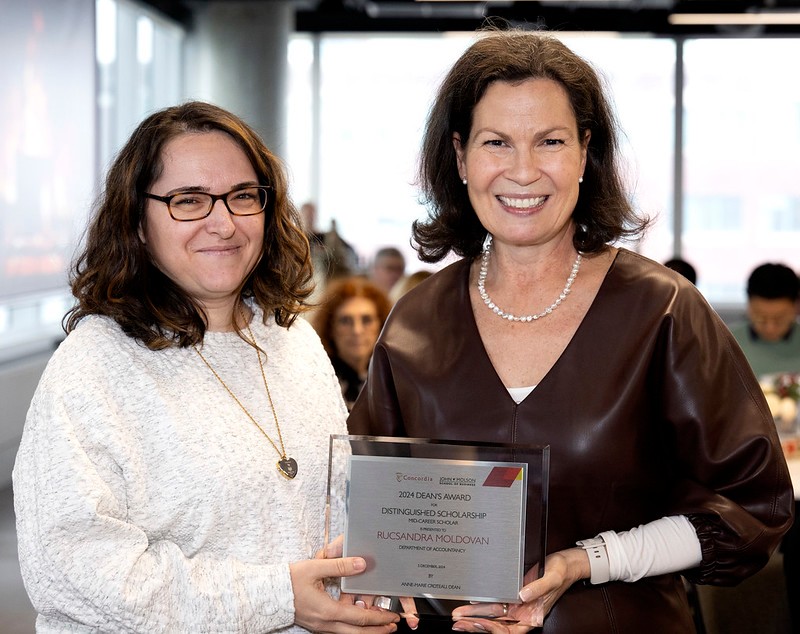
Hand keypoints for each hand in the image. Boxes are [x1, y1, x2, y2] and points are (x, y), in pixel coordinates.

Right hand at [290, 556, 399, 632]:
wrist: (268, 594)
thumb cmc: (289, 580)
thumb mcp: (316, 567)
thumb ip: (340, 566)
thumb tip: (362, 564)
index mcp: (328, 611)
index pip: (360, 618)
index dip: (379, 618)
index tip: (393, 616)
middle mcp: (326, 623)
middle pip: (357, 633)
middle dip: (378, 631)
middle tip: (394, 626)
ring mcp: (321, 626)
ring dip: (366, 631)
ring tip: (380, 626)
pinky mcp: (316, 624)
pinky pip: (339, 631)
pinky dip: (352, 628)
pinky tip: (357, 621)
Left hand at [450, 547, 588, 631]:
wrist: (565, 563)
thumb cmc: (562, 572)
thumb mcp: (552, 578)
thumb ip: (538, 588)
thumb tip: (522, 595)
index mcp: (533, 615)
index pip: (510, 631)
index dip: (493, 630)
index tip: (480, 623)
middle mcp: (523, 613)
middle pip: (496, 625)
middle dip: (476, 625)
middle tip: (459, 622)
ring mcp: (518, 604)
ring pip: (493, 615)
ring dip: (475, 615)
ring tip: (459, 615)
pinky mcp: (514, 593)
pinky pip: (496, 602)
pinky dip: (483, 604)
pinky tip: (471, 602)